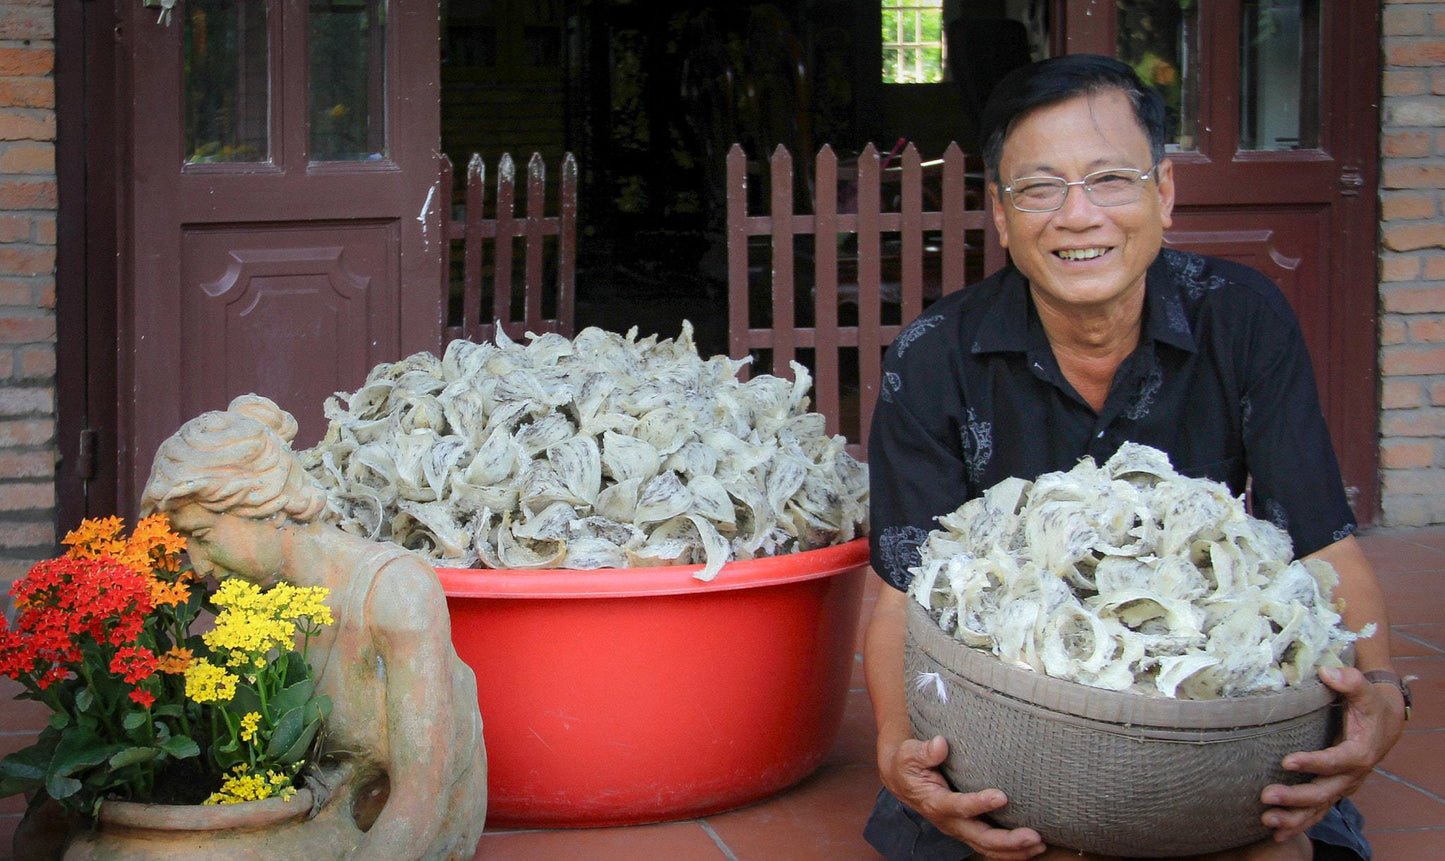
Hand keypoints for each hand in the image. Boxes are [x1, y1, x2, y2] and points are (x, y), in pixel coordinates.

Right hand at [880, 734, 1046, 860]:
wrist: (902, 780)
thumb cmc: (908, 763)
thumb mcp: (909, 753)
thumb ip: (924, 751)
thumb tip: (942, 744)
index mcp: (934, 802)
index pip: (958, 807)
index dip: (979, 804)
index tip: (1002, 796)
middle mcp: (948, 821)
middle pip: (980, 838)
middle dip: (1008, 840)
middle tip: (1034, 835)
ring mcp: (959, 828)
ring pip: (987, 847)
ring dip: (1014, 850)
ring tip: (1039, 844)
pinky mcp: (967, 829)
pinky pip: (990, 845)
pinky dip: (1011, 850)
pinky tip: (1032, 846)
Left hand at [1259, 665, 1405, 841]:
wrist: (1385, 723)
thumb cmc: (1370, 705)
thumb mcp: (1364, 690)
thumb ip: (1350, 681)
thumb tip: (1328, 672)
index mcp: (1360, 752)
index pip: (1337, 761)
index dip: (1314, 762)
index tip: (1287, 760)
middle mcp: (1352, 775)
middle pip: (1324, 791)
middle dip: (1296, 797)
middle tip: (1266, 796)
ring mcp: (1342, 786)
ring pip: (1319, 808)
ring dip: (1294, 817)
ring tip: (1267, 821)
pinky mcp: (1333, 789)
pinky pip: (1317, 812)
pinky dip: (1299, 824)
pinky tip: (1278, 833)